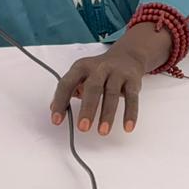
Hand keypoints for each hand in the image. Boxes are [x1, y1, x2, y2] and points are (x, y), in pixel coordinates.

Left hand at [50, 26, 171, 135]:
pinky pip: (132, 98)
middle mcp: (99, 68)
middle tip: (83, 128)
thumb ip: (69, 90)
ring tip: (103, 131)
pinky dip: (130, 113)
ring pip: (112, 94)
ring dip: (107, 114)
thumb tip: (54, 109)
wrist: (127, 56)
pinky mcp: (133, 80)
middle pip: (93, 88)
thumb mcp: (82, 74)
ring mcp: (117, 73)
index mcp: (82, 67)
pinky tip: (128, 127)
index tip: (57, 120)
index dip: (61, 101)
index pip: (67, 83)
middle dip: (87, 108)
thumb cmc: (100, 71)